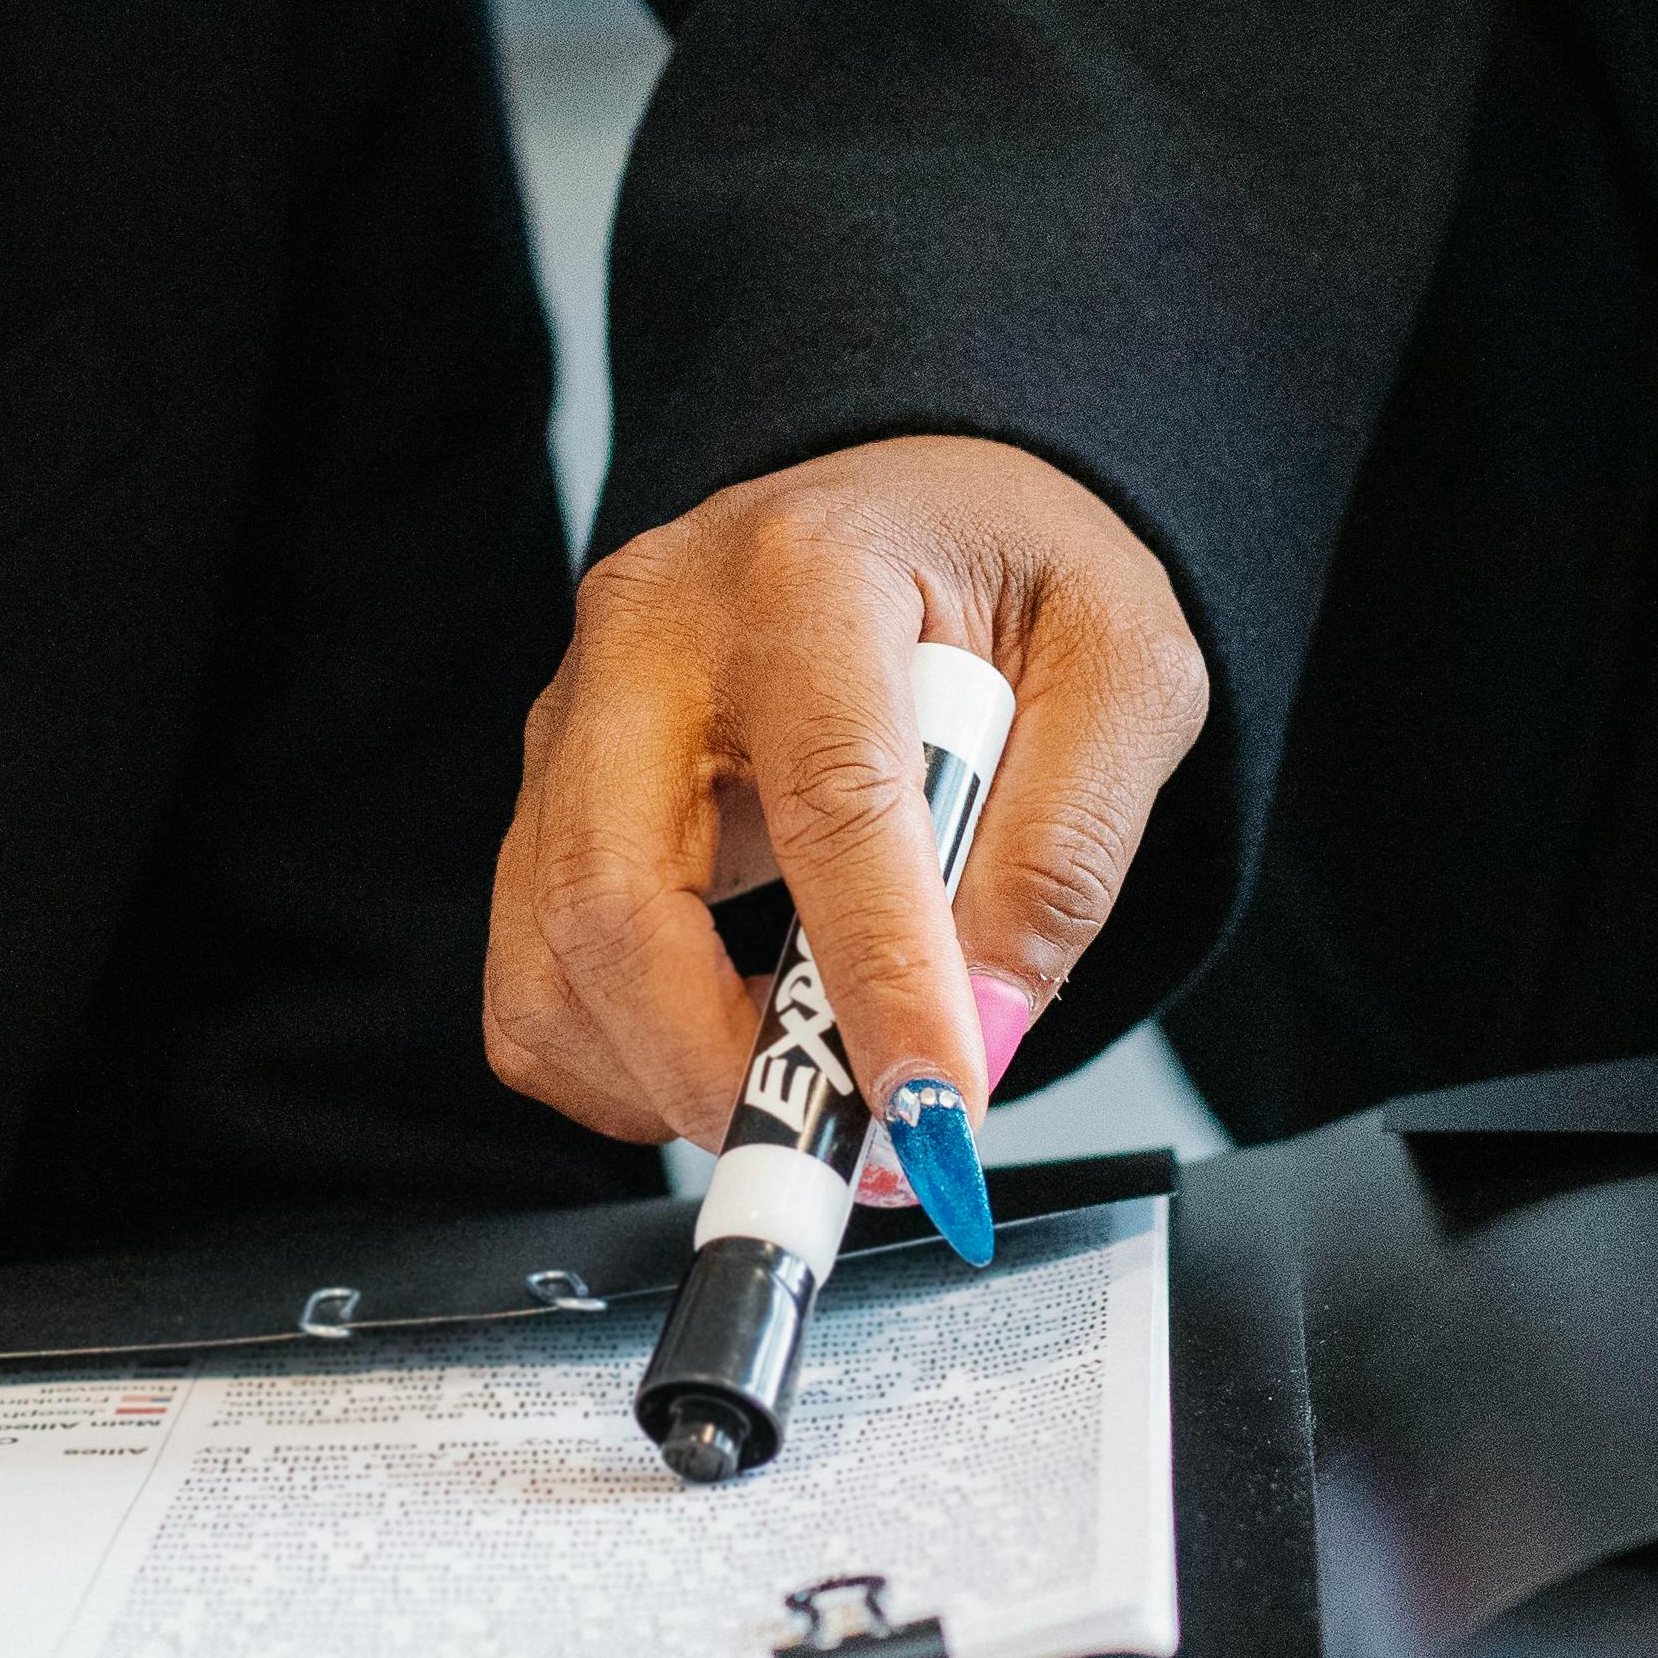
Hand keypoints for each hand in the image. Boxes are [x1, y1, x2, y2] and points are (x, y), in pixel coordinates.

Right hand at [490, 435, 1207, 1159]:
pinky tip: (741, 1023)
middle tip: (854, 1149)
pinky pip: (535, 985)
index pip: (829, 800)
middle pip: (611, 896)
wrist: (914, 508)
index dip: (877, 976)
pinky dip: (627, 1060)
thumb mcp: (1123, 673)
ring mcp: (574, 721)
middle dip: (721, 1065)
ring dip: (673, 1076)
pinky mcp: (545, 801)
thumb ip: (1065, 852)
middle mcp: (649, 639)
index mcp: (806, 573)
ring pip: (548, 961)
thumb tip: (981, 1035)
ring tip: (817, 1070)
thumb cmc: (1011, 572)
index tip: (932, 1108)